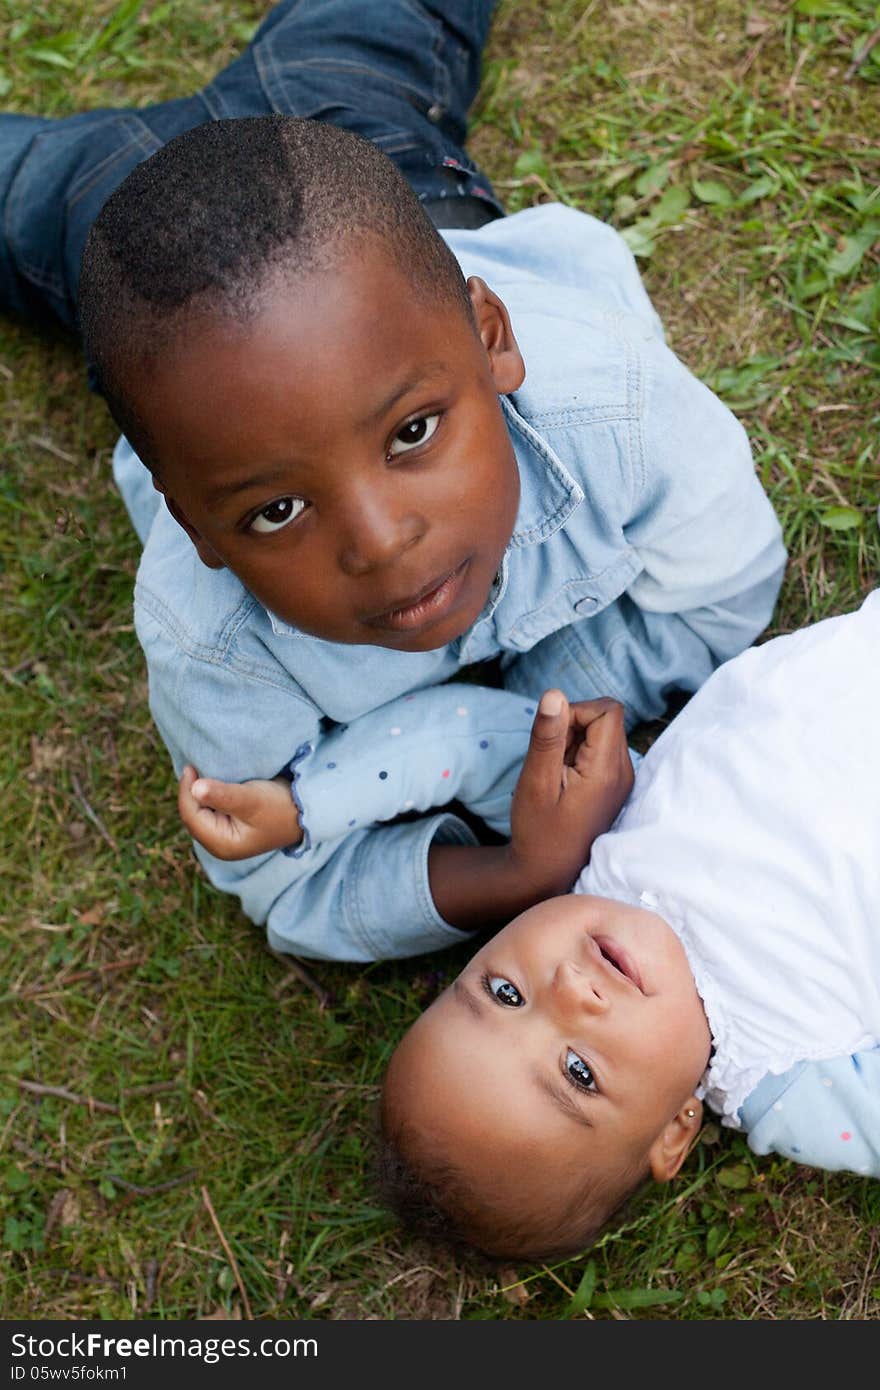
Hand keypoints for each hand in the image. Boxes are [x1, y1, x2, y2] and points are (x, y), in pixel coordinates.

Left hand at [178, 765, 302, 860]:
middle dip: (191, 791)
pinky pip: (211, 809)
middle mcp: (220, 843)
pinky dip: (209, 795)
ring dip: (200, 792)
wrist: (308, 811)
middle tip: (195, 765)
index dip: (186, 790)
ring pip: (201, 811)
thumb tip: (195, 788)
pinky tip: (213, 782)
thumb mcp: (252, 799)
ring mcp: (226, 835)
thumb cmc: (280, 806)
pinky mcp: (232, 825)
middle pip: (193, 814)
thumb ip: (223, 795)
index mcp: (221, 844)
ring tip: (202, 771)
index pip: (191, 815)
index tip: (191, 765)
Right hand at [507, 689, 633, 897]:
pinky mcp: (614, 784)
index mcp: (608, 770)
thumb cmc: (538, 830)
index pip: (608, 710)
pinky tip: (564, 782)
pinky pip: (599, 750)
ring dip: (574, 742)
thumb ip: (547, 736)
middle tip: (552, 761)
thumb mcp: (536, 781)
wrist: (547, 871)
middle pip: (606, 718)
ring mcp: (622, 779)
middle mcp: (625, 772)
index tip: (554, 740)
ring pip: (601, 733)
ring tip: (557, 774)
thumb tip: (555, 693)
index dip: (576, 712)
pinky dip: (578, 755)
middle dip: (573, 727)